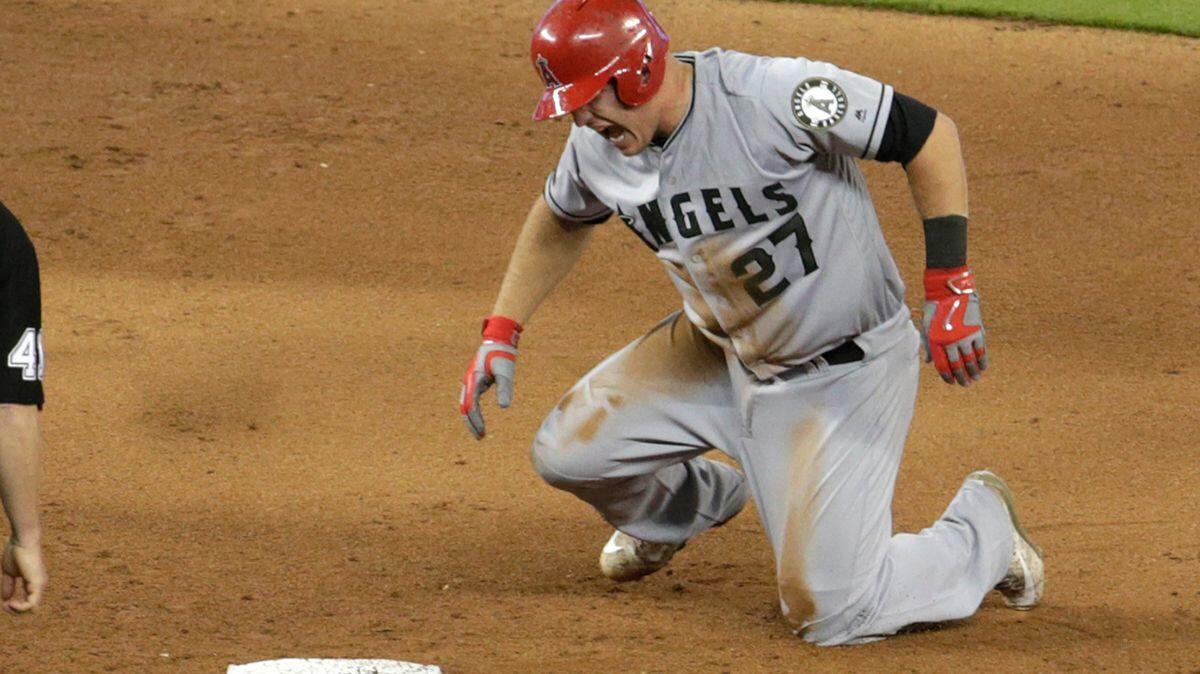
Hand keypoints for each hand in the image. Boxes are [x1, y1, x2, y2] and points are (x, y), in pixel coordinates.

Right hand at [2, 538, 45, 613]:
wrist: (21, 541)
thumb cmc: (16, 552)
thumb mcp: (9, 573)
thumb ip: (9, 585)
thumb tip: (6, 599)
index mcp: (33, 583)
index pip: (28, 603)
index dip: (16, 608)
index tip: (5, 604)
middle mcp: (39, 585)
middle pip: (31, 609)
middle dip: (16, 611)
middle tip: (6, 606)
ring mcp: (39, 584)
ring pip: (33, 608)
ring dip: (17, 611)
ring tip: (8, 605)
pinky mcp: (37, 583)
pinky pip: (32, 603)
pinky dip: (21, 608)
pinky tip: (11, 604)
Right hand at [459, 316, 521, 439]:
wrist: (499, 341)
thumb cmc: (502, 355)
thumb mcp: (505, 371)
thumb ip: (504, 388)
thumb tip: (504, 407)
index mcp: (473, 380)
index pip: (471, 406)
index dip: (476, 420)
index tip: (483, 432)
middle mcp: (468, 382)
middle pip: (464, 408)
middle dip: (471, 424)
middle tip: (480, 437)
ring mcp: (470, 383)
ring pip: (466, 405)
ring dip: (471, 420)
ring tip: (480, 433)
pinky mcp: (475, 382)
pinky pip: (471, 401)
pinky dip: (474, 412)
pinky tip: (480, 420)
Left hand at [922, 266, 986, 385]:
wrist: (950, 292)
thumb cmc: (935, 309)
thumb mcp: (926, 326)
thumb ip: (928, 345)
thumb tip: (929, 362)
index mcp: (936, 341)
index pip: (942, 365)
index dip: (947, 376)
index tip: (951, 382)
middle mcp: (951, 341)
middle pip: (957, 365)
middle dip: (961, 377)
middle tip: (965, 384)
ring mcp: (965, 337)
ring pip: (971, 360)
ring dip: (973, 372)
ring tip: (975, 379)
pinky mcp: (977, 331)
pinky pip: (981, 350)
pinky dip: (982, 360)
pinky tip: (983, 367)